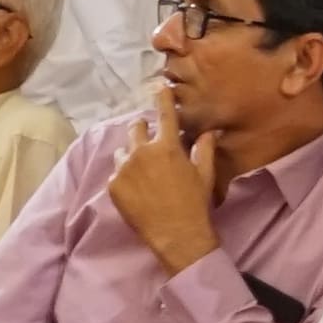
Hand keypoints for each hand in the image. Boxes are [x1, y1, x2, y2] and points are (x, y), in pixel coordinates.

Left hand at [107, 89, 222, 275]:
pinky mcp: (113, 185)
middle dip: (143, 130)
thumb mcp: (205, 174)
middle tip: (151, 143)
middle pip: (135, 127)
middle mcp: (142, 152)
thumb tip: (209, 131)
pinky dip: (126, 177)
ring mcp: (124, 169)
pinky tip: (138, 191)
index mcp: (167, 147)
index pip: (164, 113)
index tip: (158, 86)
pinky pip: (117, 172)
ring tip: (143, 172)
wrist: (177, 235)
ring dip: (132, 155)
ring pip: (123, 150)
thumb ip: (204, 148)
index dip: (161, 97)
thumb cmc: (195, 204)